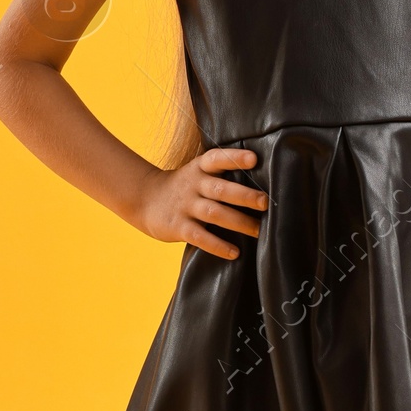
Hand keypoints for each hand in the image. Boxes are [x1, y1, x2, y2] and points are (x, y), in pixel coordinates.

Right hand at [127, 146, 266, 259]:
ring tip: (260, 231)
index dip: (235, 158)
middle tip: (265, 202)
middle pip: (221, 189)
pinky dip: (218, 246)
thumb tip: (262, 185)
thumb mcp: (198, 173)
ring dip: (239, 222)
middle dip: (244, 195)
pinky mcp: (178, 227)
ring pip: (214, 213)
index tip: (254, 159)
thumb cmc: (185, 187)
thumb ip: (222, 175)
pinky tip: (234, 252)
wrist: (145, 199)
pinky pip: (200, 237)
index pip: (217, 158)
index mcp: (200, 168)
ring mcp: (185, 206)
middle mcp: (193, 185)